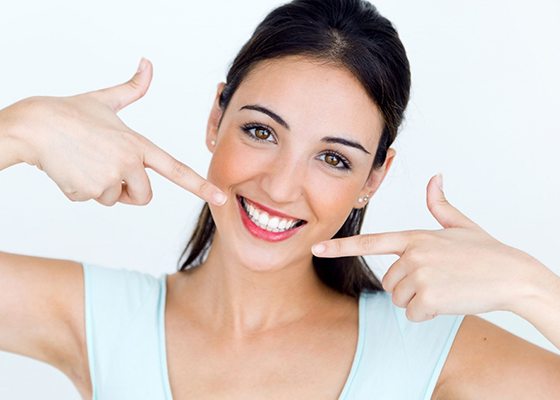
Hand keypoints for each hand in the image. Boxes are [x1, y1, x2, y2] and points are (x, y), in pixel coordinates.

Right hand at [7, 58, 226, 206]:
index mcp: (138, 144)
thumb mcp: (105, 100)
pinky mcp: (88, 192)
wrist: (33, 127)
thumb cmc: (69, 113)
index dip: (200, 185)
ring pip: (114, 199)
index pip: (176, 169)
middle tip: (108, 170)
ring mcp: (109, 179)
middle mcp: (128, 163)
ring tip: (85, 163)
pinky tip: (71, 169)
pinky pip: (92, 200)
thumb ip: (132, 89)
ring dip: (101, 188)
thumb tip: (148, 63)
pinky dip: (81, 190)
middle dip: (130, 192)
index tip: (220, 196)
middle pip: (144, 197)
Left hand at [312, 174, 544, 320]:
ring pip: (399, 298)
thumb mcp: (460, 224)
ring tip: (444, 287)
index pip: (369, 242)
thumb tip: (435, 177)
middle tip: (436, 279)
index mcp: (414, 236)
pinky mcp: (428, 297)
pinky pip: (413, 314)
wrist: (512, 275)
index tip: (316, 248)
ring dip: (418, 299)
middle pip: (388, 281)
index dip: (341, 246)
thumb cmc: (486, 251)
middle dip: (407, 285)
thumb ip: (439, 204)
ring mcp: (419, 275)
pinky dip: (429, 313)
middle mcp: (412, 254)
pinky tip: (448, 300)